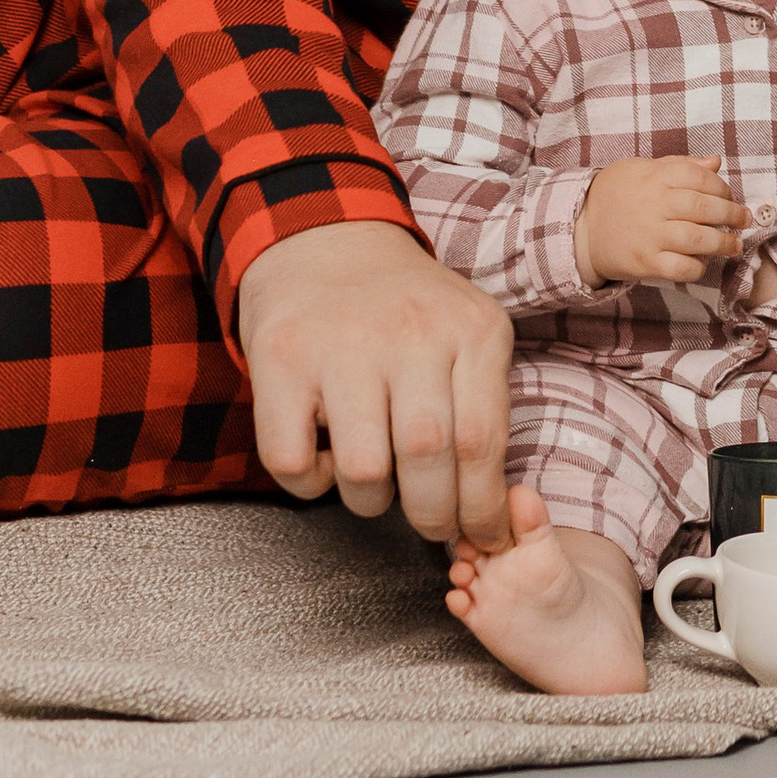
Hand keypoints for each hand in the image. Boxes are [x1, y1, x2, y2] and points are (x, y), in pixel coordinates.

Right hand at [237, 220, 512, 548]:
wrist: (324, 242)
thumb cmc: (404, 311)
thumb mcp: (465, 332)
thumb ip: (482, 402)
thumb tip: (495, 507)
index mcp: (470, 328)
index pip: (483, 440)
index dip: (483, 507)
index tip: (483, 535)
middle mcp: (410, 331)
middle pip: (428, 457)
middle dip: (433, 515)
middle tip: (431, 524)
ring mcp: (342, 344)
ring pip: (363, 470)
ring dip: (371, 500)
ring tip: (376, 478)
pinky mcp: (281, 360)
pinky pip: (295, 462)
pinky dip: (311, 482)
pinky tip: (326, 454)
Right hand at [576, 155, 750, 288]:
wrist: (580, 227)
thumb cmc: (617, 194)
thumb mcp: (643, 169)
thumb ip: (680, 165)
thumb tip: (715, 162)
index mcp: (656, 177)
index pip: (700, 178)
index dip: (722, 188)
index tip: (730, 196)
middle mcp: (655, 205)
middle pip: (704, 208)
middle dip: (732, 214)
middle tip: (744, 219)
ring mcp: (650, 235)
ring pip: (697, 240)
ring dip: (723, 243)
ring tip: (735, 245)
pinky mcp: (645, 262)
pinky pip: (680, 268)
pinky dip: (697, 266)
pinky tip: (703, 262)